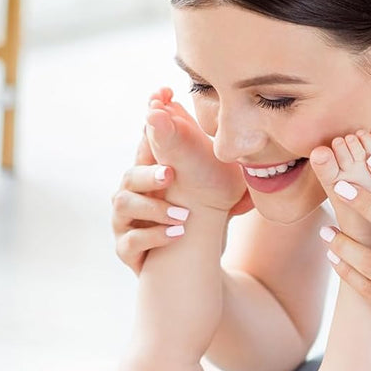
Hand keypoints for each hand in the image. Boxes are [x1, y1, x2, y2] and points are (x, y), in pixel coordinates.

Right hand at [111, 88, 253, 274]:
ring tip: (183, 217)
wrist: (191, 262)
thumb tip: (246, 143)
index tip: (159, 108)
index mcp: (150, 174)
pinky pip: (130, 241)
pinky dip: (153, 237)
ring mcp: (124, 221)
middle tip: (171, 173)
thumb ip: (221, 167)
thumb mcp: (214, 190)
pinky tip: (176, 235)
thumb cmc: (200, 218)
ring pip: (124, 205)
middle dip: (149, 173)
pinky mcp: (126, 249)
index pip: (145, 146)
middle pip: (129, 175)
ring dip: (154, 209)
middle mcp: (132, 193)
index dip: (150, 127)